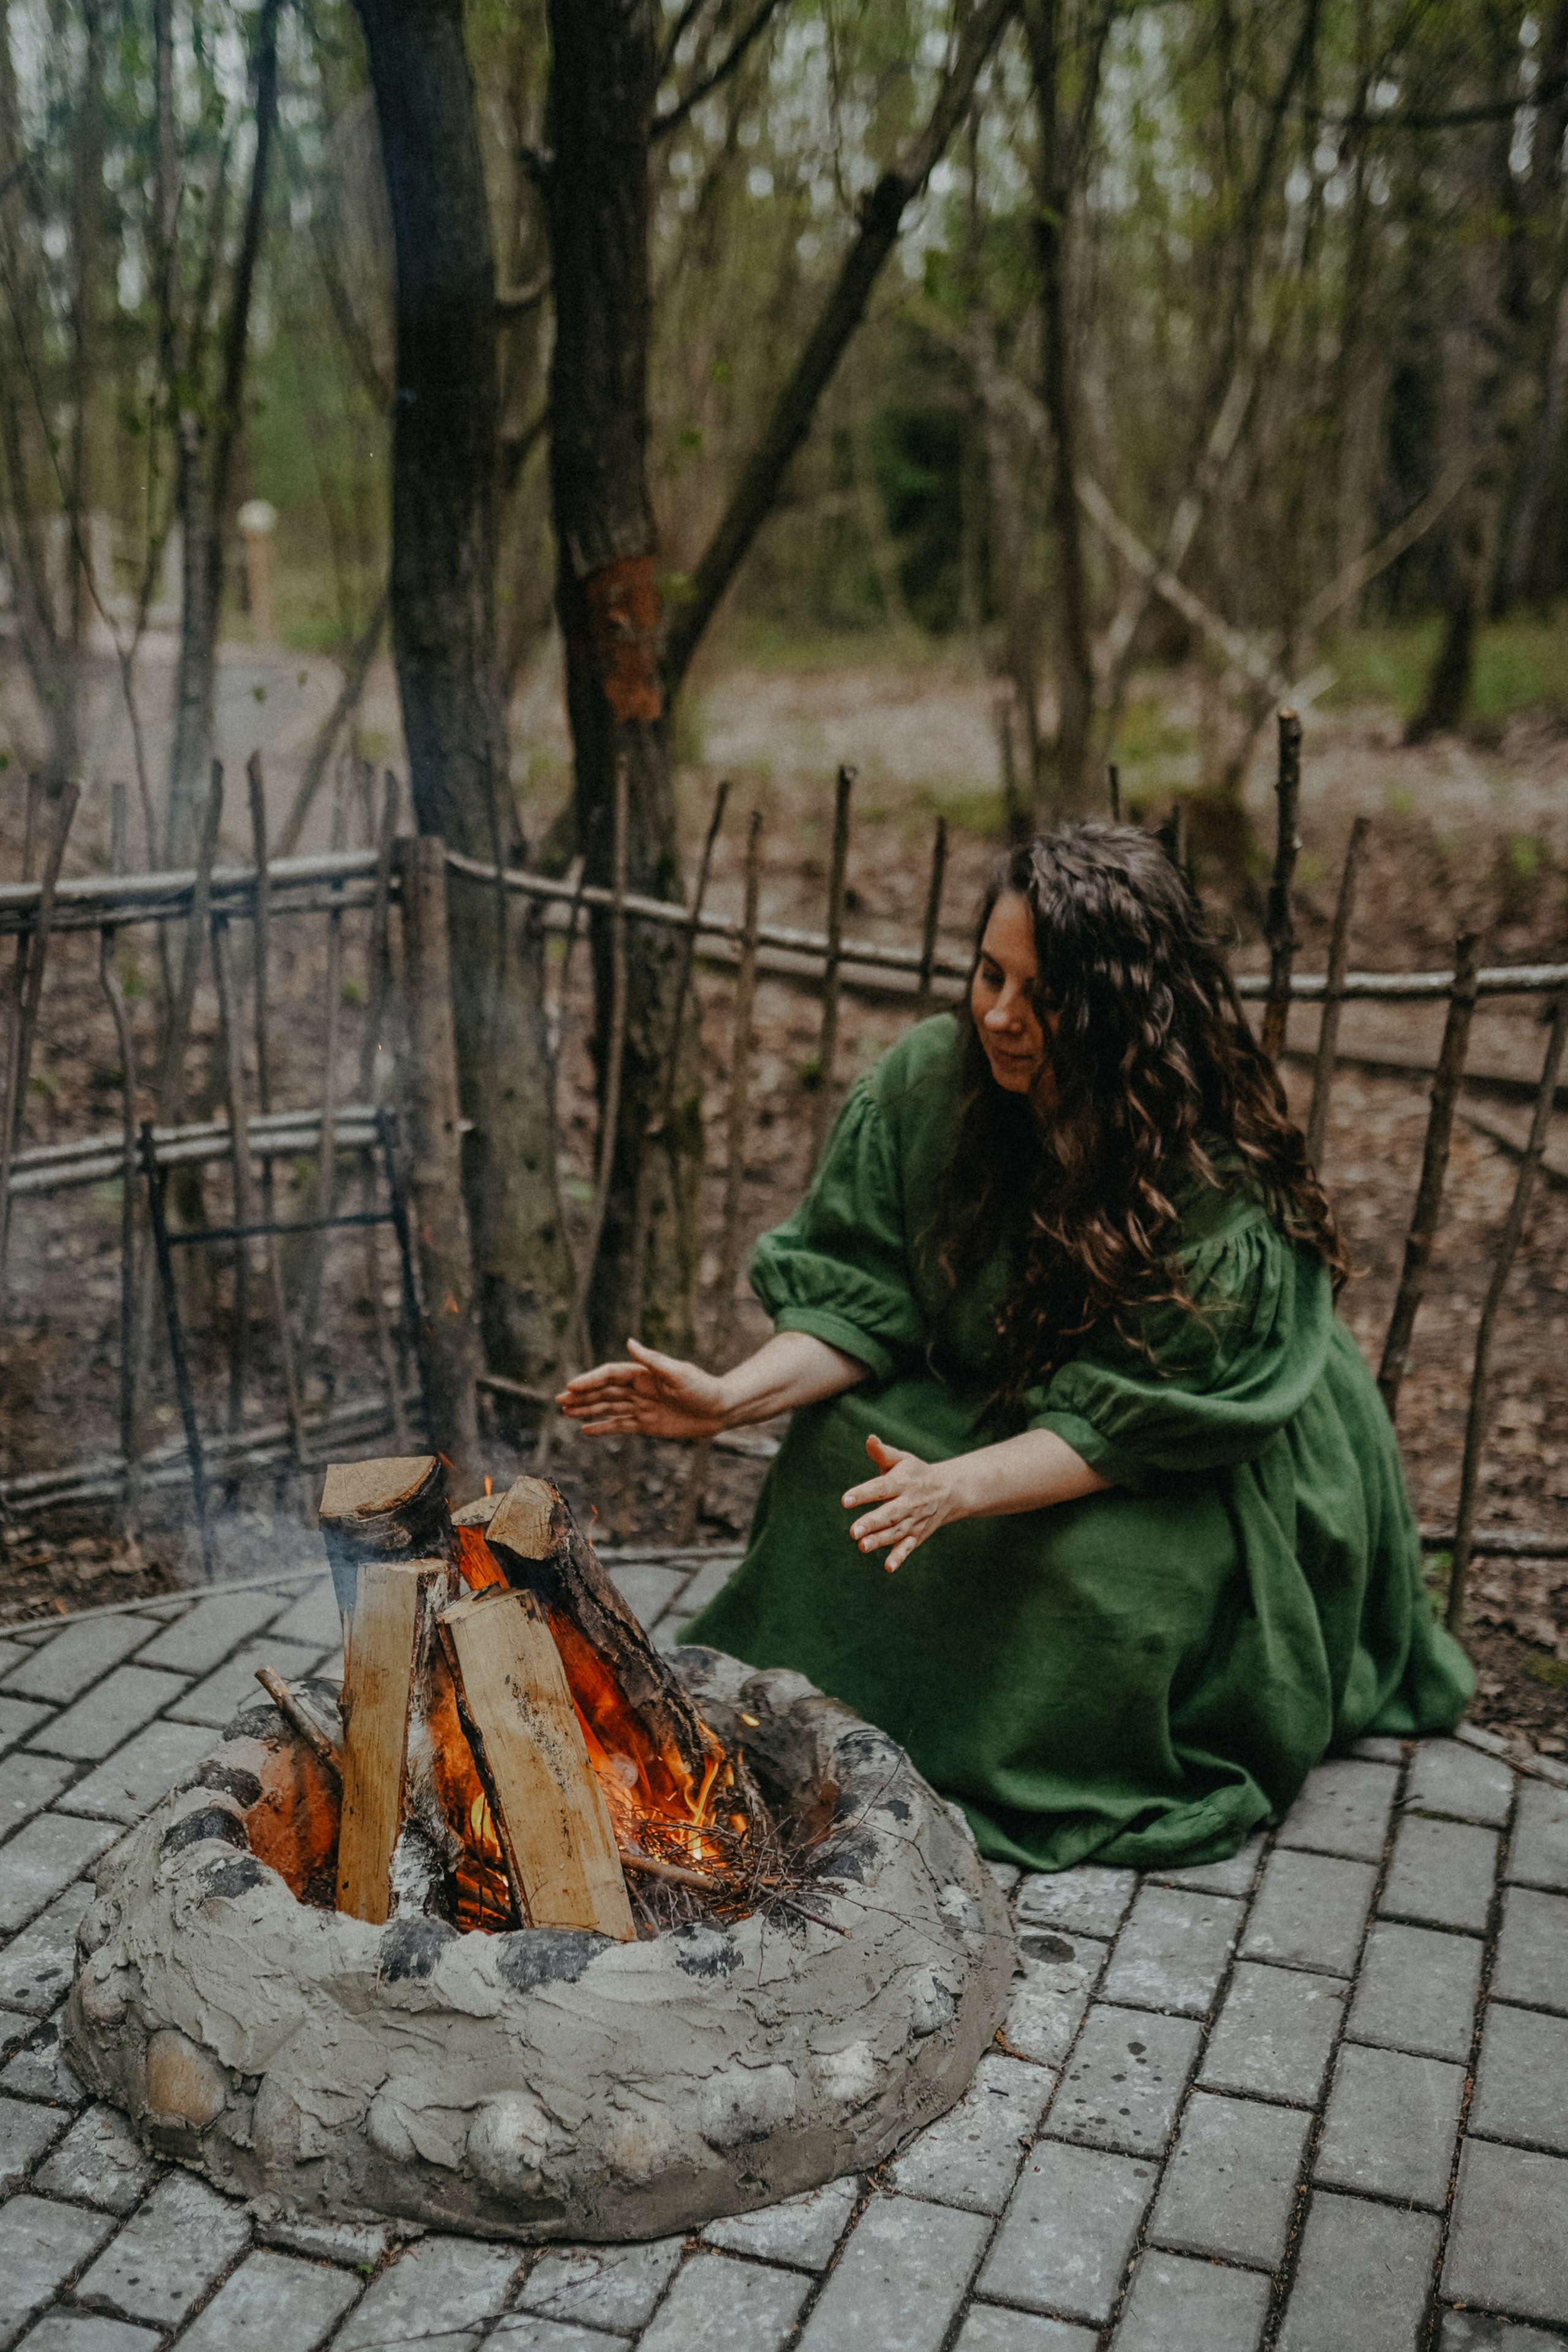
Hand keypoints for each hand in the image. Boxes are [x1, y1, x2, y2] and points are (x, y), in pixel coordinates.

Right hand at [556, 1337, 726, 1439]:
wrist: (721, 1409)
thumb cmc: (703, 1387)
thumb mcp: (678, 1373)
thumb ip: (652, 1360)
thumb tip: (630, 1342)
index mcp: (644, 1374)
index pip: (610, 1376)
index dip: (590, 1380)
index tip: (572, 1386)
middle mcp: (639, 1389)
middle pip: (604, 1392)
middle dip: (582, 1396)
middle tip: (559, 1401)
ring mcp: (642, 1407)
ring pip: (608, 1408)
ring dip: (587, 1410)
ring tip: (566, 1413)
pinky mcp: (647, 1424)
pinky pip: (620, 1426)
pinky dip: (603, 1428)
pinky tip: (586, 1429)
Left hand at [842, 1434, 959, 1573]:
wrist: (950, 1491)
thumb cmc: (916, 1473)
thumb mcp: (902, 1459)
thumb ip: (883, 1453)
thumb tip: (869, 1439)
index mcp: (903, 1482)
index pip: (882, 1488)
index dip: (864, 1493)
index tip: (845, 1500)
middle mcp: (909, 1502)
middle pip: (889, 1513)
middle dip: (872, 1522)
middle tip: (853, 1531)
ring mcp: (914, 1521)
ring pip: (896, 1532)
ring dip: (880, 1540)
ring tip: (862, 1546)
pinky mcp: (917, 1535)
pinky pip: (908, 1547)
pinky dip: (899, 1557)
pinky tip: (888, 1567)